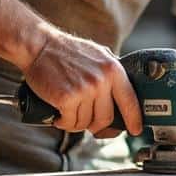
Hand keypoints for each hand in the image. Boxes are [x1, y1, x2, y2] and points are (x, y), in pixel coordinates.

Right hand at [20, 28, 142, 136]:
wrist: (40, 45)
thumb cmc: (66, 50)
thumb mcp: (98, 55)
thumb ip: (111, 72)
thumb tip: (122, 95)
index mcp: (112, 69)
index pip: (130, 101)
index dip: (134, 119)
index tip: (135, 130)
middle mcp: (101, 80)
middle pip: (106, 118)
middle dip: (96, 124)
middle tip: (87, 121)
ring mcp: (84, 90)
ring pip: (86, 122)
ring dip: (76, 122)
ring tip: (69, 112)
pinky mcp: (67, 98)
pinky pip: (70, 122)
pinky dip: (64, 122)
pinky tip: (59, 114)